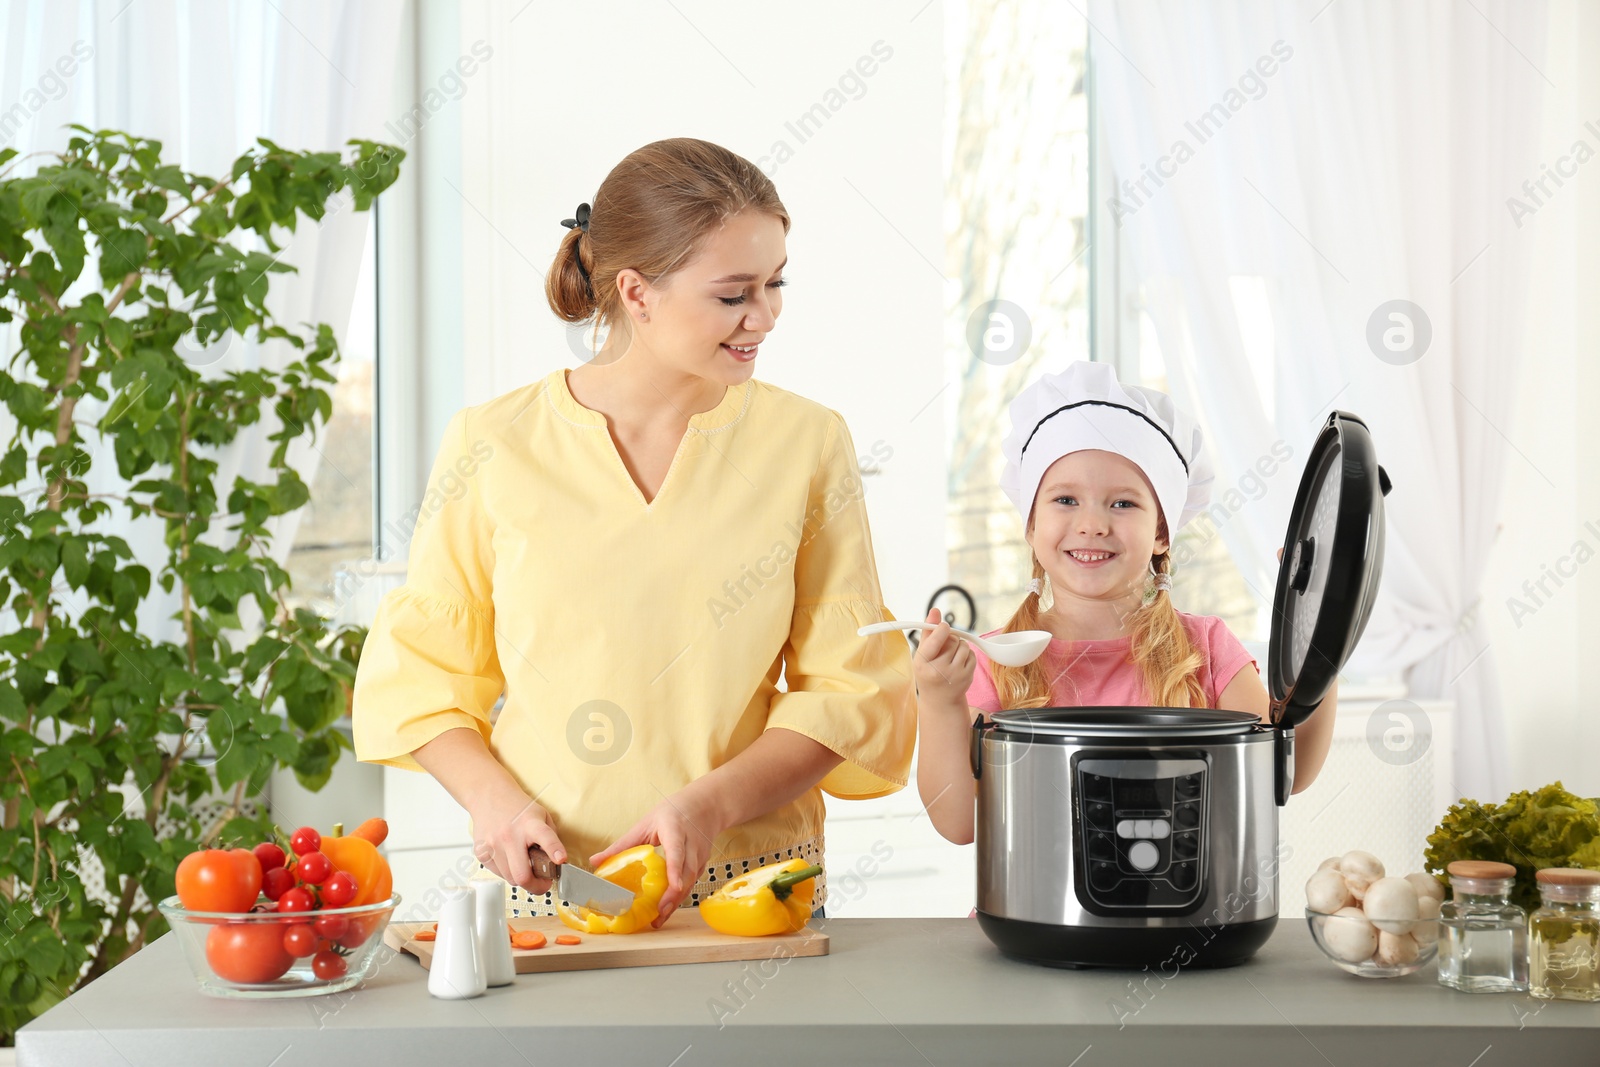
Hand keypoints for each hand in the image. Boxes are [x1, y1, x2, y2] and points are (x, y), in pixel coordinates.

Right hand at [468, 781, 568, 895]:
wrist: (488, 796)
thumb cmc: (517, 807)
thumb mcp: (541, 815)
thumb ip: (550, 837)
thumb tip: (556, 861)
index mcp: (529, 824)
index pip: (544, 837)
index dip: (554, 850)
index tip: (561, 860)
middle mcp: (510, 835)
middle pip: (522, 874)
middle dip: (536, 886)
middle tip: (543, 884)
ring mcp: (493, 845)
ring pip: (510, 878)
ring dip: (521, 877)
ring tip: (525, 866)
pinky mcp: (481, 852)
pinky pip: (498, 873)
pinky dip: (507, 871)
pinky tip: (510, 858)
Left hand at [592, 789, 721, 927]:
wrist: (704, 806)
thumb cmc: (672, 813)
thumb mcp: (645, 824)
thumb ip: (622, 844)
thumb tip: (594, 861)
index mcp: (675, 828)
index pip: (677, 850)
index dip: (675, 869)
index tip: (675, 886)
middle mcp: (691, 843)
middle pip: (686, 871)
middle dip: (674, 894)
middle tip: (659, 913)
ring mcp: (700, 854)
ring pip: (691, 880)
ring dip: (676, 900)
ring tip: (659, 917)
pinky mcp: (702, 864)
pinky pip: (691, 883)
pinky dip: (679, 897)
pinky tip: (667, 909)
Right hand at [911, 607, 975, 702]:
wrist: (940, 700)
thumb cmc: (928, 672)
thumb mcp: (922, 654)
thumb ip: (928, 631)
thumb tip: (935, 610)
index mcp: (923, 663)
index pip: (935, 640)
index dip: (942, 629)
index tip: (944, 627)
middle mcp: (938, 670)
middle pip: (951, 640)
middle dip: (950, 639)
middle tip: (944, 649)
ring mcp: (955, 674)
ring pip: (963, 646)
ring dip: (959, 646)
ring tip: (951, 656)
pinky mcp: (967, 676)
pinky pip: (972, 654)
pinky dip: (967, 655)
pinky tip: (959, 663)